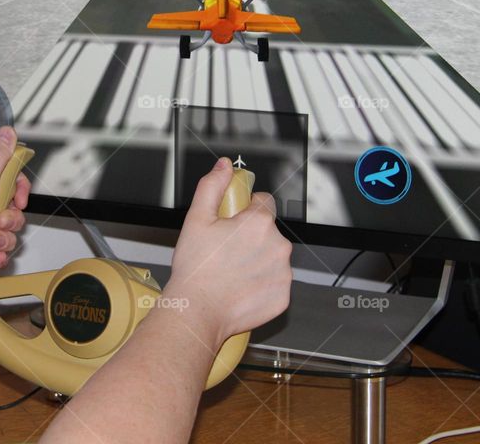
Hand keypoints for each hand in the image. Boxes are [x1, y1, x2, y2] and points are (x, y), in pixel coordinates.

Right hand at [163, 157, 292, 348]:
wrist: (197, 312)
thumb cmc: (196, 270)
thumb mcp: (196, 219)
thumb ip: (213, 186)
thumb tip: (224, 167)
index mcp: (259, 223)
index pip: (264, 203)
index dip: (247, 209)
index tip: (234, 222)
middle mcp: (278, 246)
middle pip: (269, 232)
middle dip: (251, 238)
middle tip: (227, 251)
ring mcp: (283, 273)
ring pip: (273, 257)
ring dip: (259, 261)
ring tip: (232, 272)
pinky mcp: (283, 296)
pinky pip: (276, 283)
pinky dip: (262, 285)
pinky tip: (241, 288)